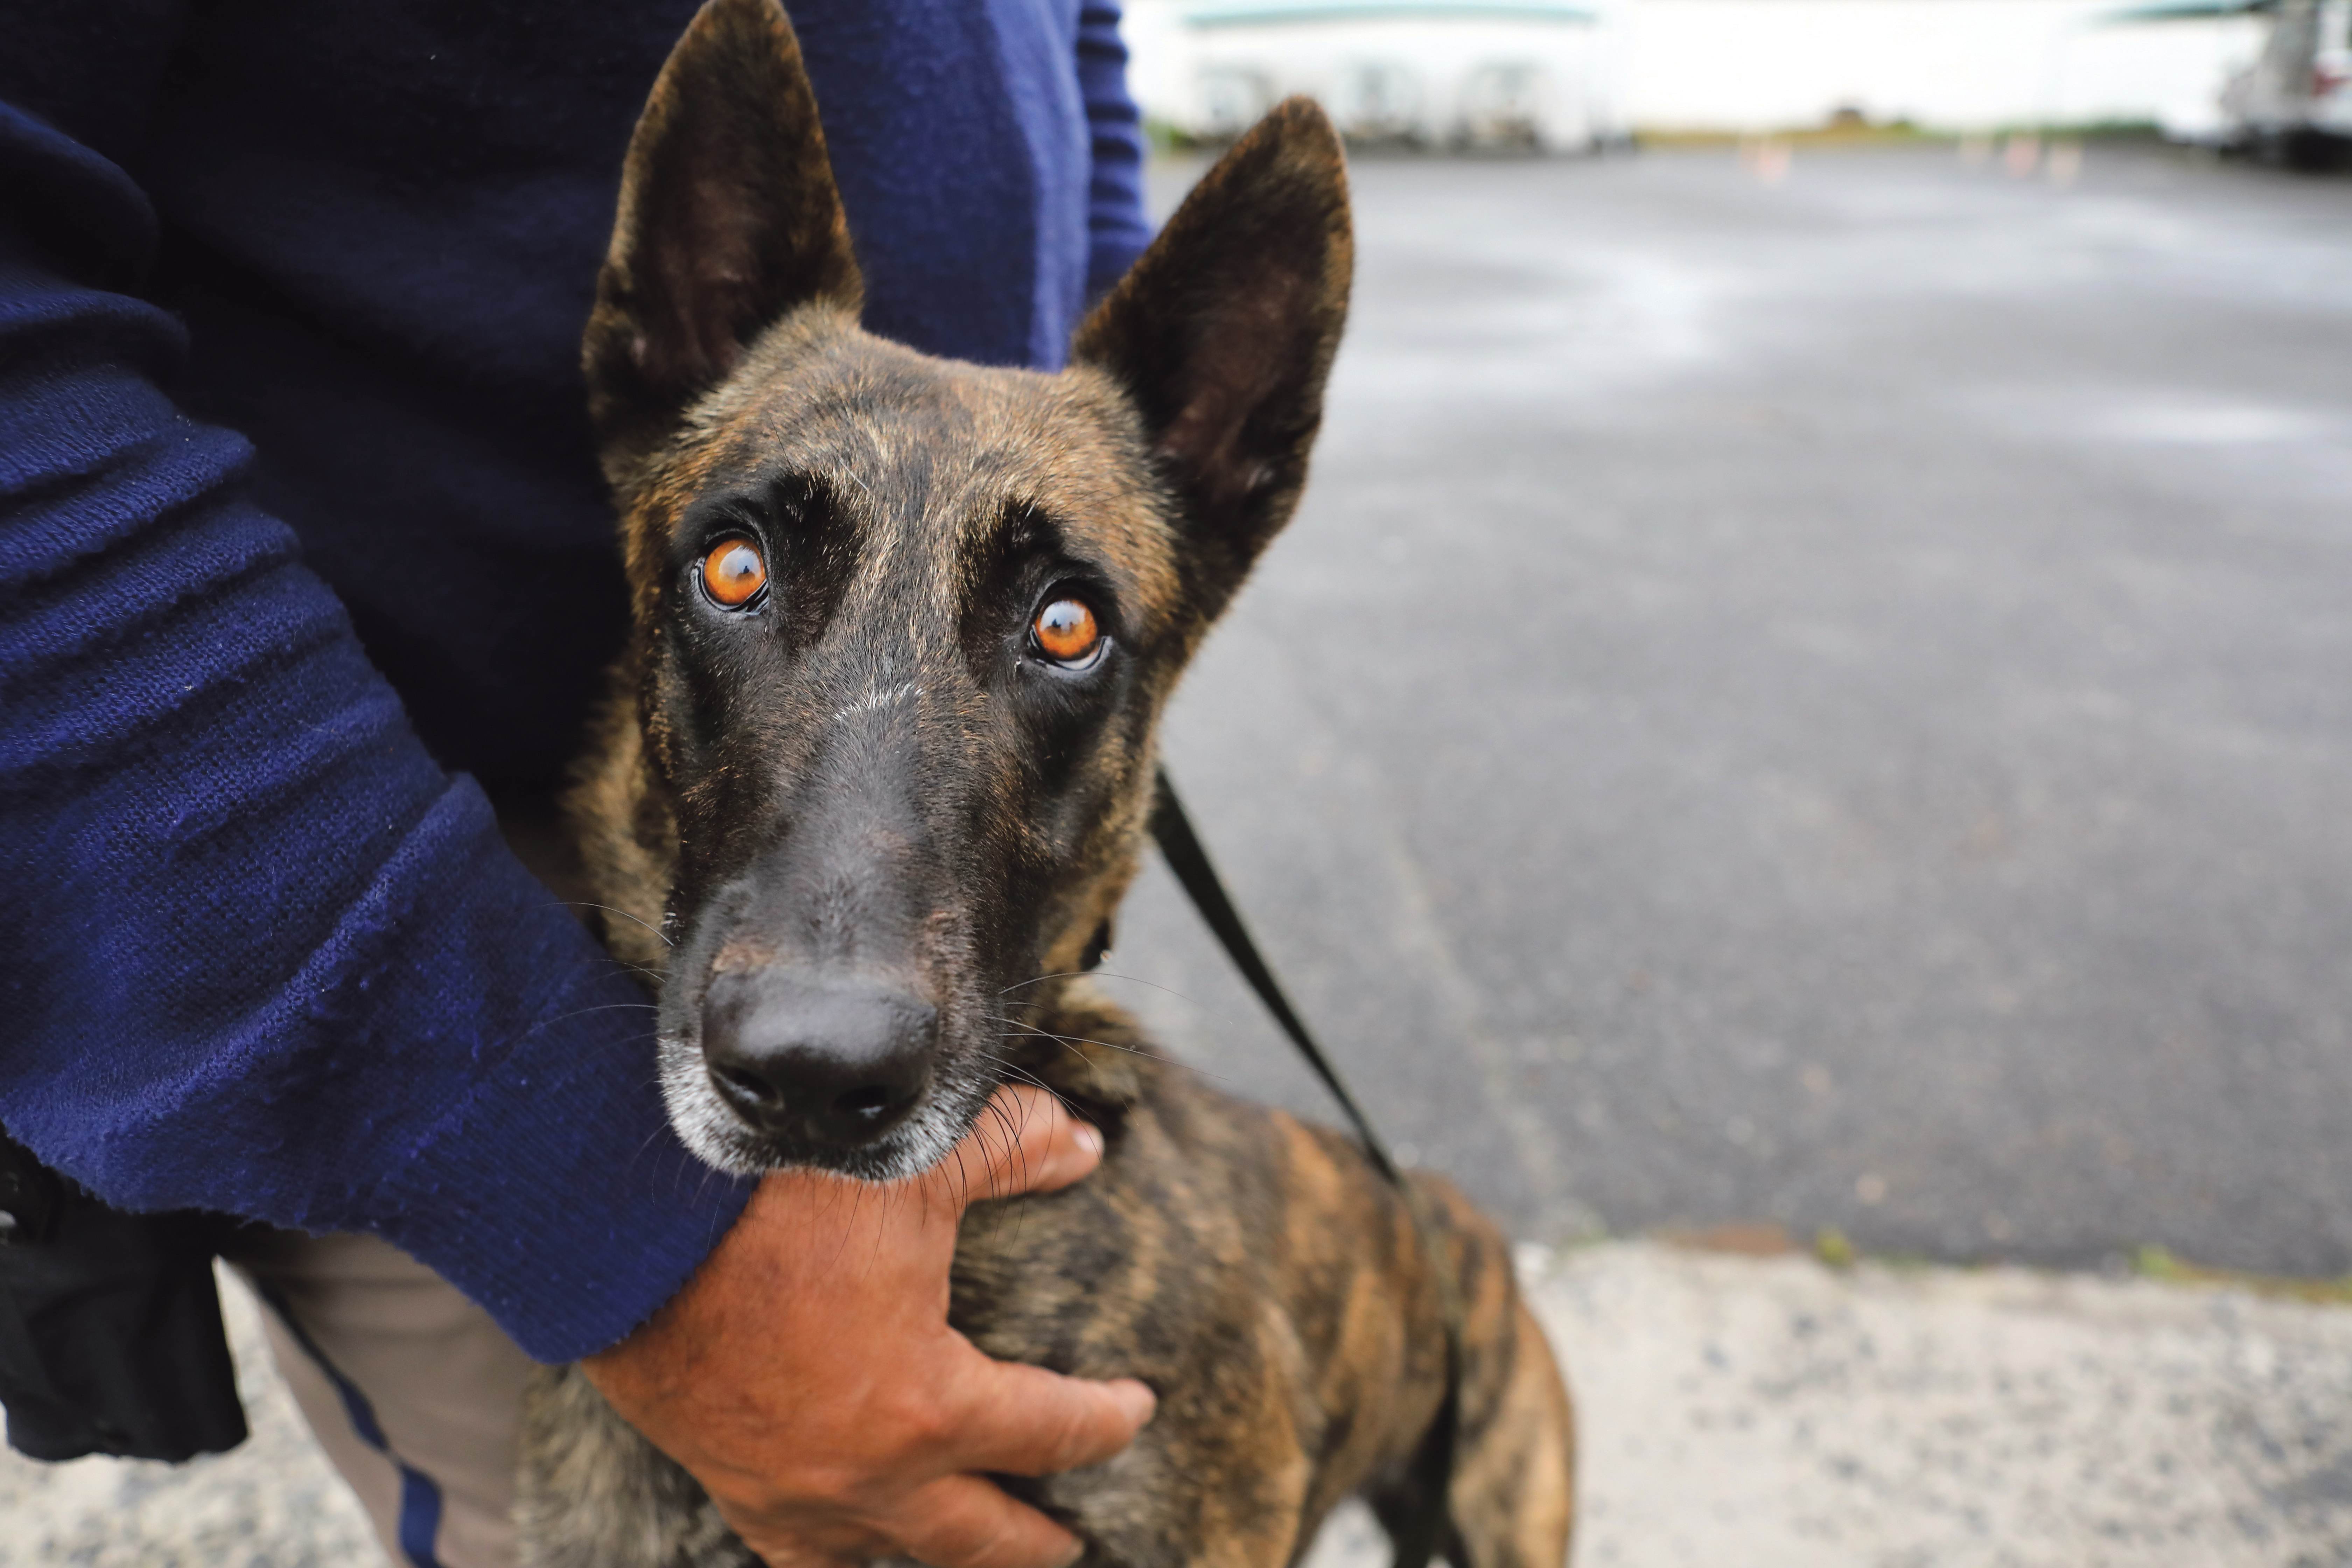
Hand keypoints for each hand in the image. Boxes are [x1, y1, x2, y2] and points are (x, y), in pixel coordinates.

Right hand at [581, 1085, 1155, 1567]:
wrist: (630, 1232)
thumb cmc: (774, 1202)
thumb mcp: (916, 1163)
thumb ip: (1012, 1151)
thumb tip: (1083, 1146)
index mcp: (928, 1408)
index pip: (1050, 1433)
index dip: (1105, 1422)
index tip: (1134, 1409)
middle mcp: (866, 1476)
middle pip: (976, 1538)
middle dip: (1031, 1543)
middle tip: (1070, 1546)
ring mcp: (793, 1491)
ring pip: (882, 1554)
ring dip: (934, 1550)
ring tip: (966, 1544)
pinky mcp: (731, 1481)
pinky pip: (794, 1550)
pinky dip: (833, 1551)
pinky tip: (849, 1540)